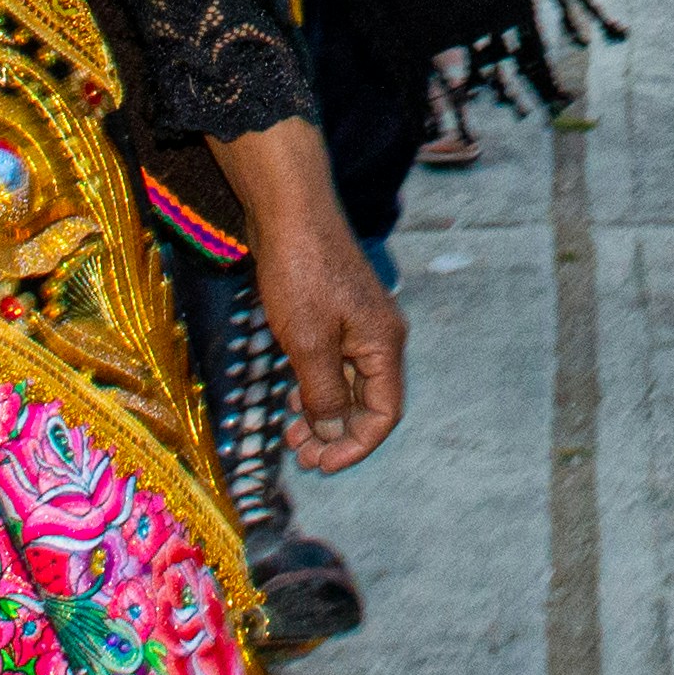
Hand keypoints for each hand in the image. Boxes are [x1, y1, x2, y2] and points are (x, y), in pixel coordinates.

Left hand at [212, 120, 407, 472]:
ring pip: (348, 385)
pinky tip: (291, 399)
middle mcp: (377, 337)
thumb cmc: (301, 274)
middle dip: (336, 434)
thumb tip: (332, 431)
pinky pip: (332, 364)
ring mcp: (356, 324)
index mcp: (383, 345)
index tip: (320, 463)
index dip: (355, 445)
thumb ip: (323, 393)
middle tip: (298, 453)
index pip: (384, 414)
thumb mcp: (308, 343)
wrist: (289, 211)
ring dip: (323, 414)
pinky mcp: (333, 313)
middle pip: (367, 403)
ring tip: (290, 433)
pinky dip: (315, 387)